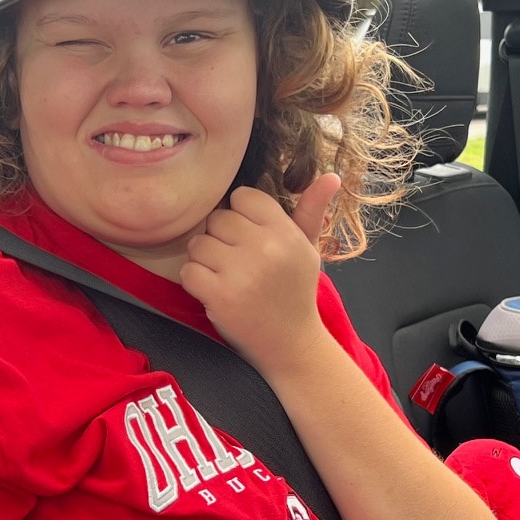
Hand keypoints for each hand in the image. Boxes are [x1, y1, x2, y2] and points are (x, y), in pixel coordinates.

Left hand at [180, 176, 341, 378]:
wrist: (291, 345)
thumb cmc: (295, 292)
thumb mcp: (308, 249)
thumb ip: (311, 211)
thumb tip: (331, 175)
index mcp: (286, 232)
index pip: (243, 197)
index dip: (240, 216)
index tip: (250, 238)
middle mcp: (266, 248)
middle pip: (217, 218)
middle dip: (221, 238)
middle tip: (237, 262)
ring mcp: (241, 272)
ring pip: (198, 243)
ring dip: (205, 260)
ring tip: (227, 276)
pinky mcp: (220, 296)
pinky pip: (188, 270)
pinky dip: (196, 282)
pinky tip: (215, 291)